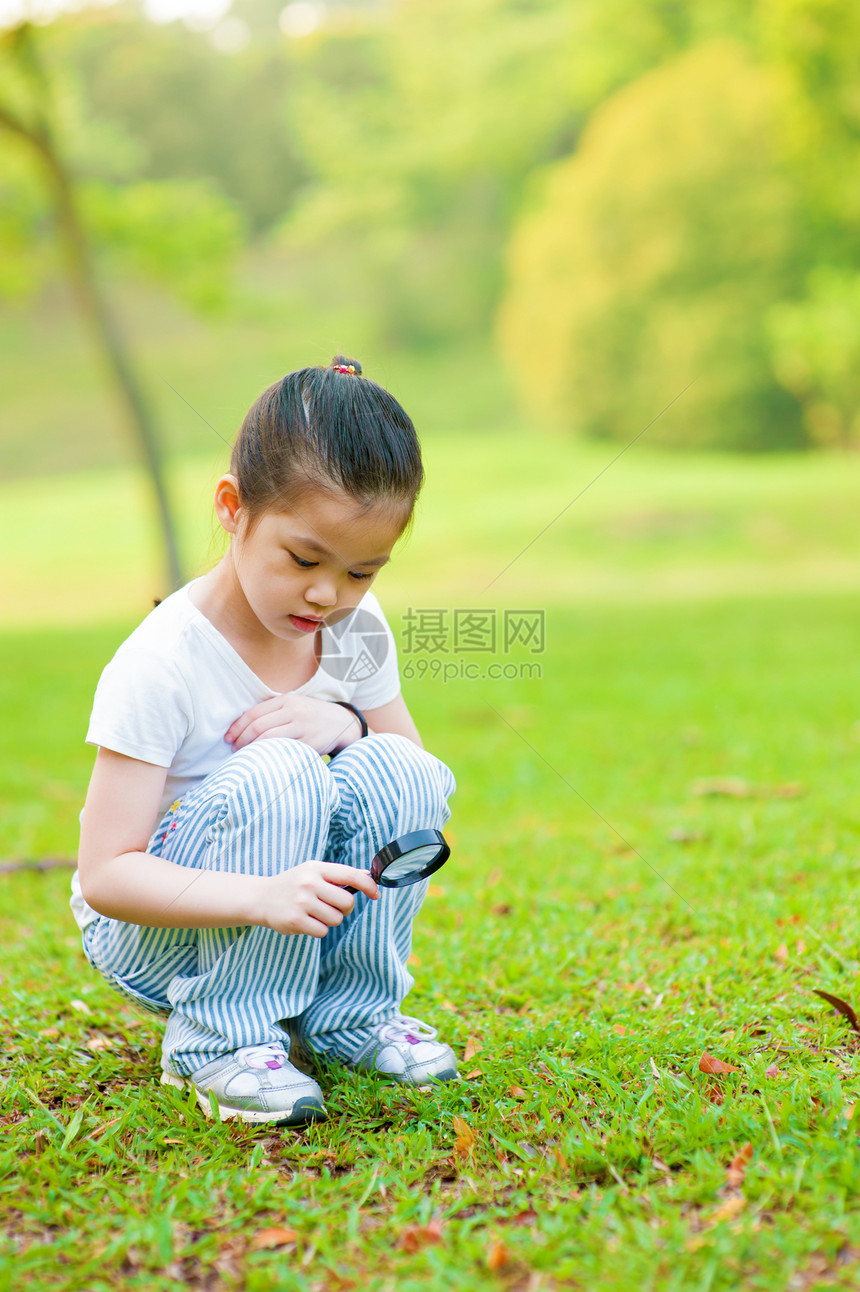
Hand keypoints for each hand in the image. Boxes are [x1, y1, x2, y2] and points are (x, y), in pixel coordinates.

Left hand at [225, 694, 361, 755]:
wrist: (341, 722)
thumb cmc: (310, 715)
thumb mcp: (294, 705)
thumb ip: (272, 711)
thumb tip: (242, 726)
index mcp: (286, 700)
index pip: (253, 713)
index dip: (237, 727)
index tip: (228, 737)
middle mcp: (294, 711)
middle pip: (258, 726)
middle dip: (241, 739)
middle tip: (234, 748)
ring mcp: (303, 727)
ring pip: (268, 739)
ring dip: (252, 749)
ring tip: (245, 755)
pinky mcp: (310, 743)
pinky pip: (284, 750)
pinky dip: (269, 755)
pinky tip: (262, 759)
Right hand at [256, 861, 378, 936]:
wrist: (260, 897)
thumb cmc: (293, 884)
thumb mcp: (312, 871)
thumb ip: (338, 874)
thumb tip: (368, 876)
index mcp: (316, 868)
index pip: (351, 875)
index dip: (369, 885)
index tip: (376, 894)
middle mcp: (309, 883)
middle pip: (347, 902)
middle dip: (344, 908)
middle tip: (332, 907)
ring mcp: (302, 902)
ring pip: (336, 919)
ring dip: (330, 920)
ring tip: (314, 913)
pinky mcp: (295, 921)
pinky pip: (322, 931)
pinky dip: (318, 929)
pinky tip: (306, 921)